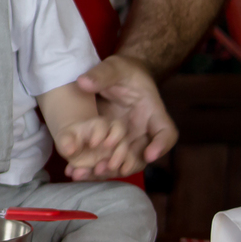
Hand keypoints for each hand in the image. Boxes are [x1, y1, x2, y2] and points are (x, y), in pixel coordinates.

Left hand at [57, 116, 130, 180]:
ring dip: (118, 163)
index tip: (93, 144)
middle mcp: (111, 134)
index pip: (104, 125)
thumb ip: (66, 143)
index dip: (101, 134)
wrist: (75, 148)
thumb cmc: (70, 140)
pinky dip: (125, 168)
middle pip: (122, 139)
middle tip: (104, 166)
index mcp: (98, 125)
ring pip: (127, 152)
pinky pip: (129, 163)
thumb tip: (70, 151)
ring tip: (104, 171)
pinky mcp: (121, 159)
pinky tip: (118, 173)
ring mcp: (118, 147)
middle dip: (117, 153)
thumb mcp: (64, 139)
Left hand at [76, 54, 178, 174]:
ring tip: (86, 174)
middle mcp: (143, 131)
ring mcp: (126, 140)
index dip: (161, 145)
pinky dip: (91, 168)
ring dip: (106, 171)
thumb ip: (102, 74)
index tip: (150, 154)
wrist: (114, 79)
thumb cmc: (123, 71)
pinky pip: (103, 159)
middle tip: (110, 169)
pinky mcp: (108, 144)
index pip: (166, 132)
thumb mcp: (115, 67)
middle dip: (127, 165)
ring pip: (122, 162)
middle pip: (142, 155)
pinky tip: (74, 172)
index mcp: (152, 112)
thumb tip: (84, 82)